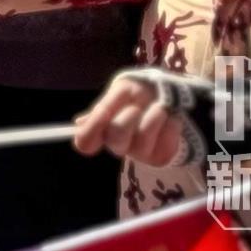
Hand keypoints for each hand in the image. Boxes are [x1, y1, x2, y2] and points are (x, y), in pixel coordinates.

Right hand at [74, 70, 199, 168]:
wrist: (168, 98)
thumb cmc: (139, 94)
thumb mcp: (122, 93)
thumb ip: (105, 106)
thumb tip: (80, 123)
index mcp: (103, 130)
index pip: (85, 142)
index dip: (92, 128)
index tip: (103, 111)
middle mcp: (118, 145)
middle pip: (114, 139)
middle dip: (127, 119)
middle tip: (136, 107)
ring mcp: (139, 154)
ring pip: (142, 139)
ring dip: (153, 117)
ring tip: (160, 108)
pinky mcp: (161, 157)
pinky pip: (166, 142)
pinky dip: (170, 124)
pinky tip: (171, 118)